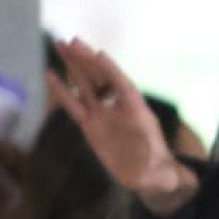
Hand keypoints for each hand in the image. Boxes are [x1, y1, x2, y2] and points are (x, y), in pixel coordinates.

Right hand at [45, 38, 193, 210]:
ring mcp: (103, 115)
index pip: (120, 83)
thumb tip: (167, 168)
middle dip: (86, 60)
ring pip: (85, 85)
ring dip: (73, 66)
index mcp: (136, 110)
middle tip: (68, 42)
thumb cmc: (158, 168)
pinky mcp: (90, 125)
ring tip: (60, 47)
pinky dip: (62, 90)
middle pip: (100, 78)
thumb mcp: (160, 166)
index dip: (108, 69)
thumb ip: (158, 163)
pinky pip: (74, 105)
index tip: (95, 52)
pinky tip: (51, 75)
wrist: (149, 176)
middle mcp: (118, 107)